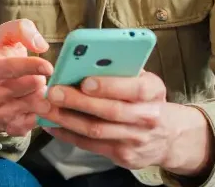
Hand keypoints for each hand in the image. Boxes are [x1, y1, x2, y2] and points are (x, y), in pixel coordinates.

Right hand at [0, 19, 54, 135]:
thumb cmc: (5, 60)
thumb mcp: (8, 39)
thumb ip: (21, 30)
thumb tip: (41, 45)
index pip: (11, 68)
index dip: (32, 66)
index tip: (50, 67)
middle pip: (30, 86)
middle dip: (42, 80)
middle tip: (43, 78)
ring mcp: (0, 114)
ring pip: (37, 105)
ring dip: (46, 96)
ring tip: (44, 90)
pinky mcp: (12, 128)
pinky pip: (38, 122)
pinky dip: (48, 113)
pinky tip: (48, 105)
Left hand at [42, 71, 214, 177]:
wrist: (168, 136)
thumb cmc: (147, 100)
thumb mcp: (144, 80)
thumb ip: (121, 70)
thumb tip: (87, 58)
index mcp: (154, 91)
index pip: (135, 88)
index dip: (109, 85)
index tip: (85, 81)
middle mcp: (148, 117)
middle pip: (110, 111)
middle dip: (78, 101)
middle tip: (53, 92)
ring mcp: (135, 139)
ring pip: (96, 130)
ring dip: (66, 119)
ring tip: (46, 107)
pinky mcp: (123, 156)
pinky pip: (90, 145)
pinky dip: (68, 134)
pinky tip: (52, 124)